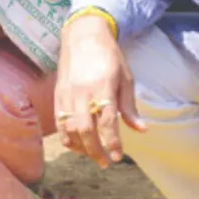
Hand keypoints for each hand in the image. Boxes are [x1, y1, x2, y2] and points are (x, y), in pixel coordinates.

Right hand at [55, 15, 144, 168]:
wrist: (82, 36)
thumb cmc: (109, 57)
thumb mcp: (126, 78)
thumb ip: (130, 106)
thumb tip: (141, 130)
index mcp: (103, 86)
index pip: (107, 121)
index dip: (112, 142)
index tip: (118, 157)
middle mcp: (82, 91)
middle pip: (85, 129)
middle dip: (95, 150)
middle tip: (106, 162)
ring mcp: (67, 93)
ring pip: (69, 128)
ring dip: (81, 147)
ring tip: (94, 155)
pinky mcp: (57, 94)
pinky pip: (59, 122)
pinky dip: (68, 137)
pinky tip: (79, 145)